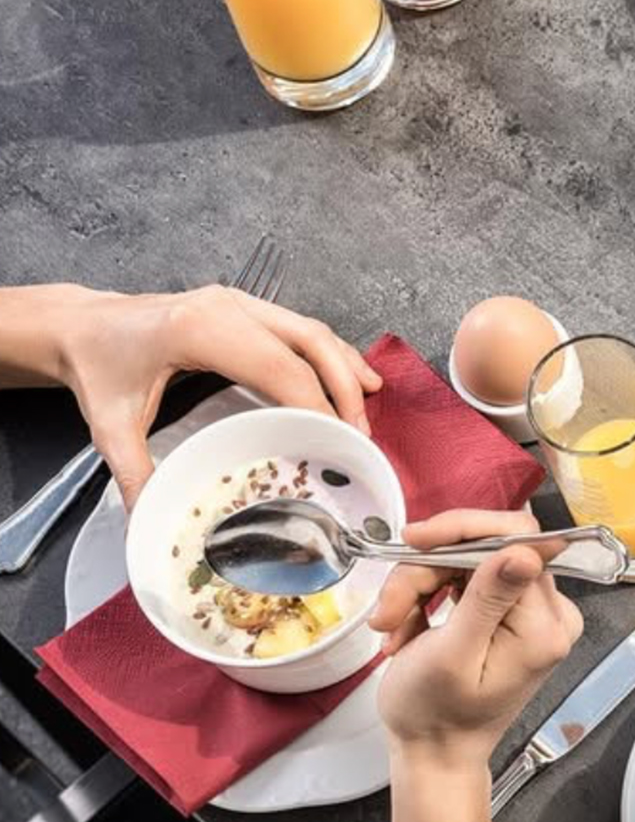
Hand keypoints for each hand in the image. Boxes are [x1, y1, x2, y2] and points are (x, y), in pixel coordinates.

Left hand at [48, 286, 379, 505]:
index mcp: (199, 328)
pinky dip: (331, 353)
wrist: (80, 326)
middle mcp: (228, 306)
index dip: (316, 404)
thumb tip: (154, 520)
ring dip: (345, 369)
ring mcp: (240, 301)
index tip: (339, 441)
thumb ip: (136, 473)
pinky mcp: (245, 306)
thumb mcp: (110, 425)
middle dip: (343, 389)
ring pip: (312, 330)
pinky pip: (301, 327)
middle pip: (309, 343)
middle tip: (362, 434)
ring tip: (367, 410)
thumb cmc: (97, 366)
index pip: (278, 367)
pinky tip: (353, 376)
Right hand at [372, 510, 582, 821]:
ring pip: (468, 559)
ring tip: (391, 625)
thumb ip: (489, 599)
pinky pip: (464, 577)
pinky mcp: (505, 610)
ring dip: (418, 585)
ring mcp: (528, 610)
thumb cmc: (436, 716)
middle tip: (389, 608)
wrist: (434, 753)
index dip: (463, 532)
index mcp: (546, 622)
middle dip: (428, 569)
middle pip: (487, 547)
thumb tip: (525, 549)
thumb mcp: (454, 655)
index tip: (414, 543)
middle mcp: (548, 610)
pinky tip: (406, 628)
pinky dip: (426, 595)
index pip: (517, 540)